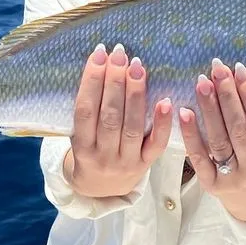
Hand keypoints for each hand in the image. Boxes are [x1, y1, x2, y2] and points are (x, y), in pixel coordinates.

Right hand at [64, 43, 171, 197]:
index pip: (85, 110)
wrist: (101, 190)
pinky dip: (162, 123)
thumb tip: (101, 63)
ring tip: (137, 66)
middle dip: (114, 82)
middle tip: (120, 54)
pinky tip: (166, 101)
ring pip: (132, 127)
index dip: (91, 81)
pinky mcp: (147, 164)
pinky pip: (156, 144)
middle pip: (109, 116)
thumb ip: (88, 109)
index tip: (99, 54)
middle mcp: (103, 156)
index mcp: (82, 147)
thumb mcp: (79, 135)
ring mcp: (126, 162)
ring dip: (135, 94)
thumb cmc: (89, 151)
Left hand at [179, 58, 245, 224]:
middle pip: (239, 129)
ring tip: (202, 81)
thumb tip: (242, 78)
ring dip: (209, 108)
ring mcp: (231, 179)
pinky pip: (199, 157)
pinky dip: (190, 134)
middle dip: (228, 96)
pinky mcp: (210, 185)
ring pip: (218, 140)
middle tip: (217, 69)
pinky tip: (183, 111)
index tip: (241, 70)